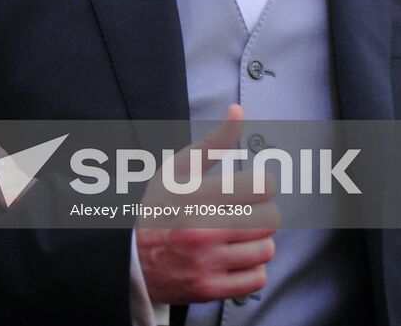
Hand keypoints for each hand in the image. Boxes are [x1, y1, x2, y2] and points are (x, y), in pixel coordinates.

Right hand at [135, 103, 279, 304]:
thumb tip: (238, 111)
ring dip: (256, 242)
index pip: (264, 185)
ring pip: (267, 250)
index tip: (250, 187)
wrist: (128, 259)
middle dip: (261, 213)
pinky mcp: (211, 289)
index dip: (262, 183)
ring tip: (235, 236)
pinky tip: (232, 257)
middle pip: (272, 219)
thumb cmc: (157, 208)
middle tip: (243, 212)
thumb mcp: (178, 169)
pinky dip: (250, 268)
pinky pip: (258, 278)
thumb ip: (214, 141)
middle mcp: (203, 230)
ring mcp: (207, 263)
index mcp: (196, 196)